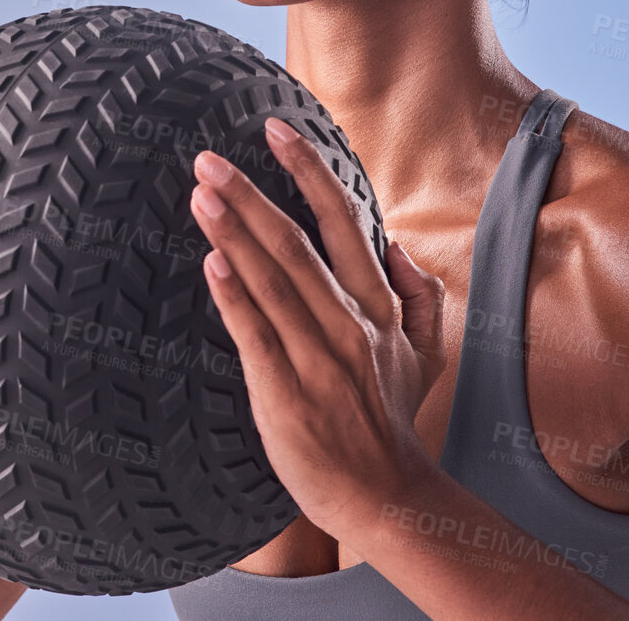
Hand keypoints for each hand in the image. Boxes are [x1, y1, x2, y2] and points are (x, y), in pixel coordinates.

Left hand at [188, 115, 445, 541]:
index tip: (275, 130)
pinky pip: (256, 337)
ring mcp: (318, 359)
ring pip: (274, 282)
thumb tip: (395, 242)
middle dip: (252, 194)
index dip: (309, 171)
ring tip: (201, 194)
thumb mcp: (426, 355)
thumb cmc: (391, 421)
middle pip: (298, 243)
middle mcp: (350, 324)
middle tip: (207, 158)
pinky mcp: (285, 394)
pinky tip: (211, 264)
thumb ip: (420, 294)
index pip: (344, 221)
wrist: (386, 498)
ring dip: (235, 233)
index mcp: (380, 307)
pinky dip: (234, 298)